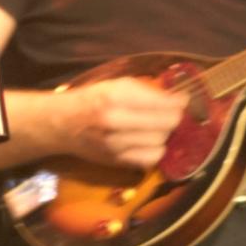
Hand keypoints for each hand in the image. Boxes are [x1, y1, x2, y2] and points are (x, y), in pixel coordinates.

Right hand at [56, 75, 190, 169]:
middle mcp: (115, 121)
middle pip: (166, 124)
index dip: (179, 102)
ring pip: (161, 143)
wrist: (62, 124)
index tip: (183, 100)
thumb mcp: (116, 85)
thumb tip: (177, 98)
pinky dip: (156, 151)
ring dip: (164, 135)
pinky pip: (150, 160)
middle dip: (174, 118)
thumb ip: (146, 90)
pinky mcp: (116, 160)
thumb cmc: (92, 99)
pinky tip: (151, 143)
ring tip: (159, 127)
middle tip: (172, 113)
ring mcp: (116, 144)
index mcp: (116, 97)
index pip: (163, 103)